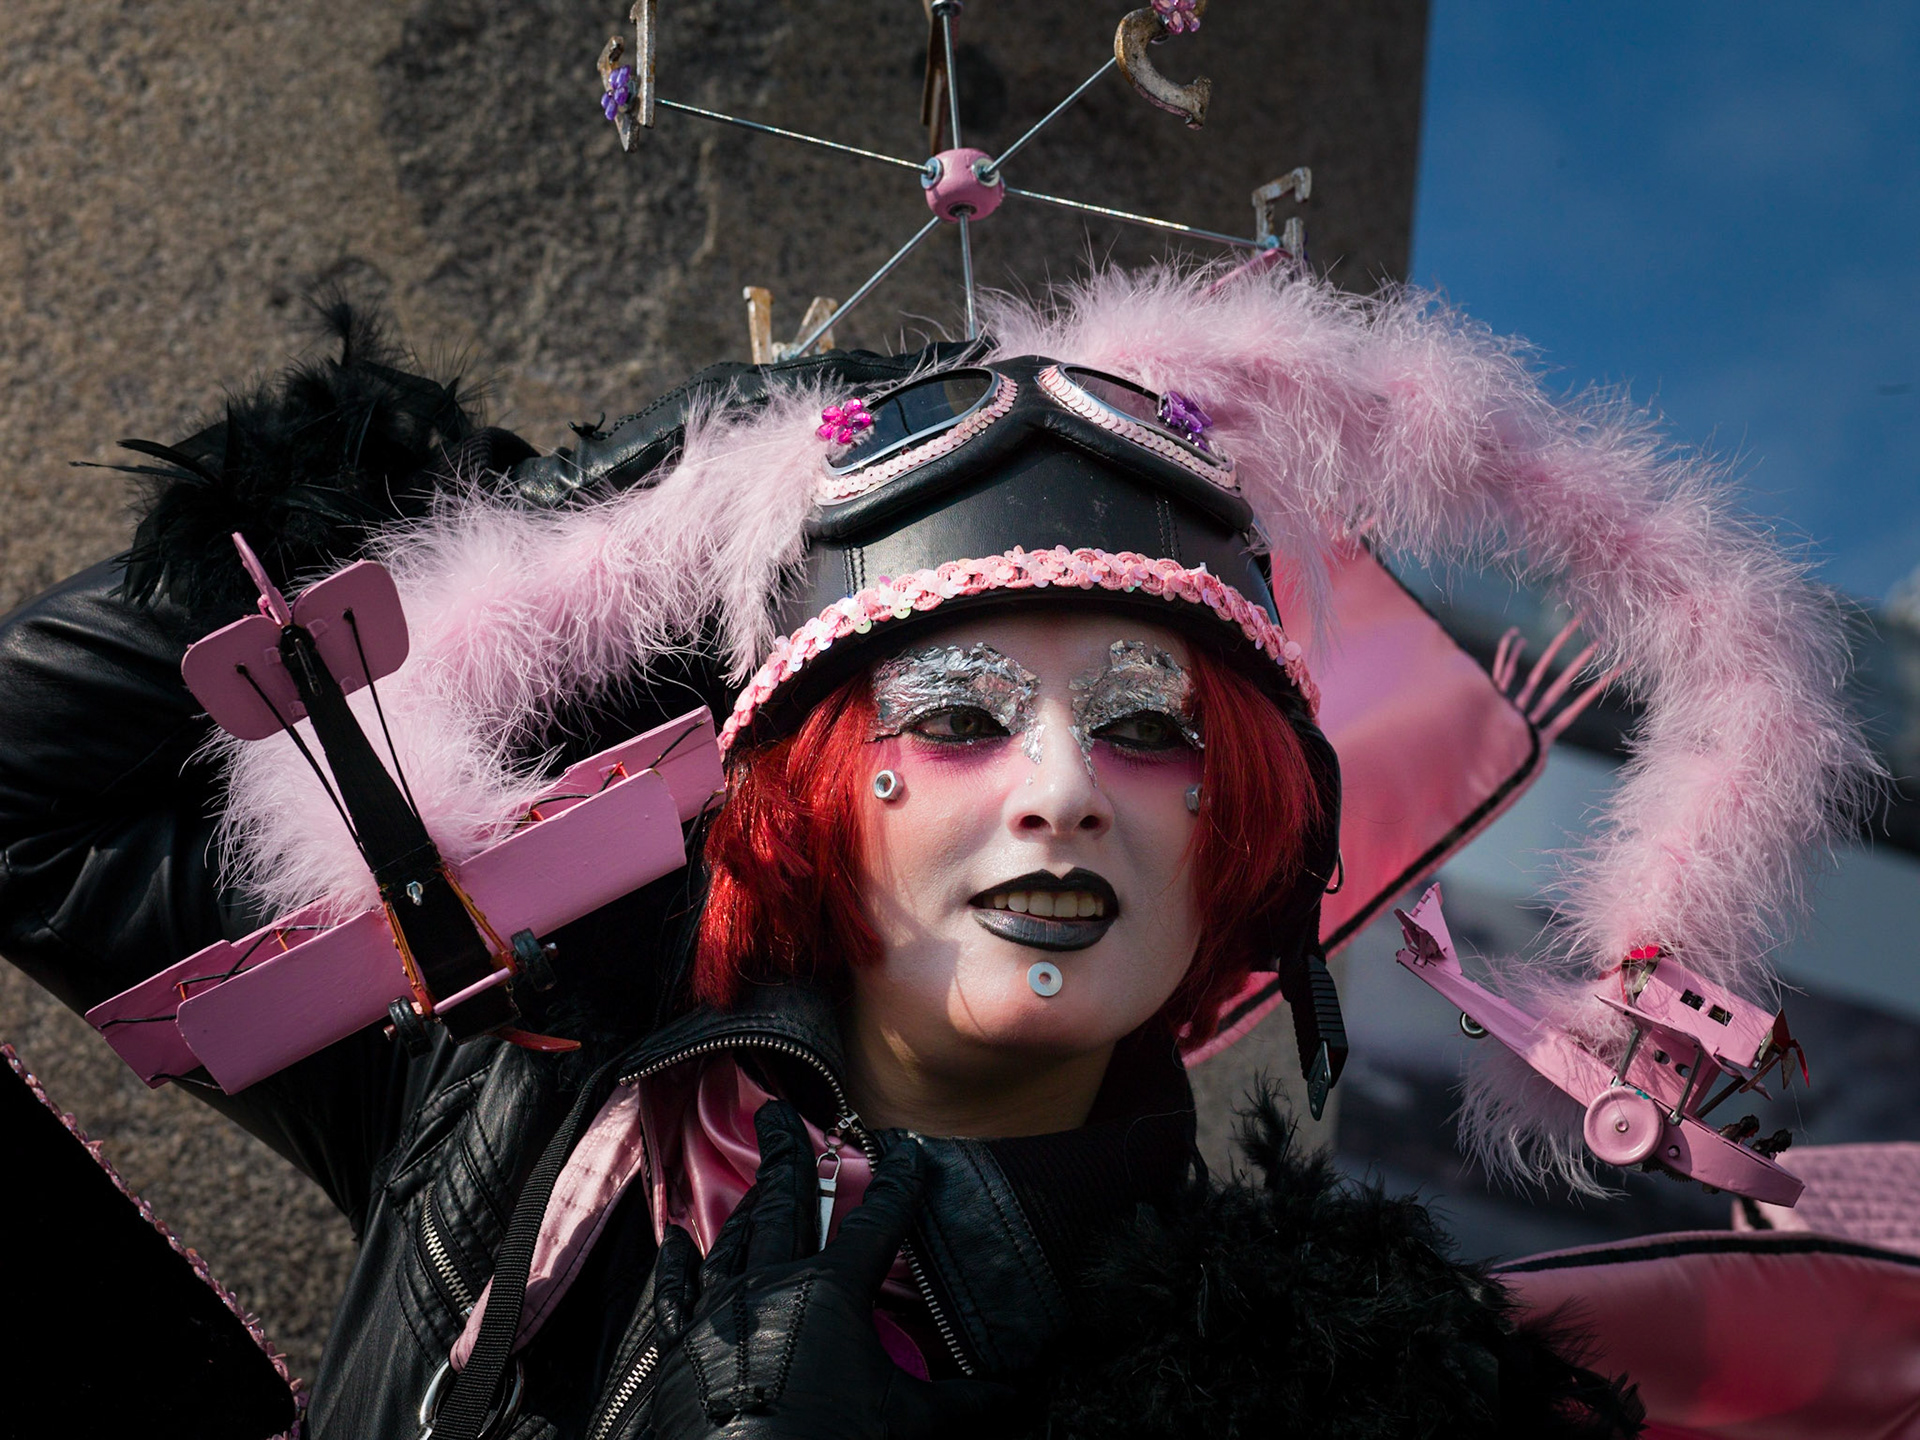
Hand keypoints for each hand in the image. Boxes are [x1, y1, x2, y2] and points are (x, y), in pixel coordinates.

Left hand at [643, 1101, 1015, 1438]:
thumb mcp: (907, 1423)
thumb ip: (961, 1402)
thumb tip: (1013, 1394)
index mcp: (832, 1290)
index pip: (876, 1220)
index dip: (898, 1183)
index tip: (907, 1153)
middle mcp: (773, 1283)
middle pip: (786, 1201)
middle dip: (789, 1153)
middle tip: (779, 1113)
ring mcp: (724, 1309)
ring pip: (737, 1236)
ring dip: (748, 1202)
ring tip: (756, 1176)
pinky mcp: (685, 1344)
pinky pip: (680, 1292)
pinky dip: (679, 1263)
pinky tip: (675, 1237)